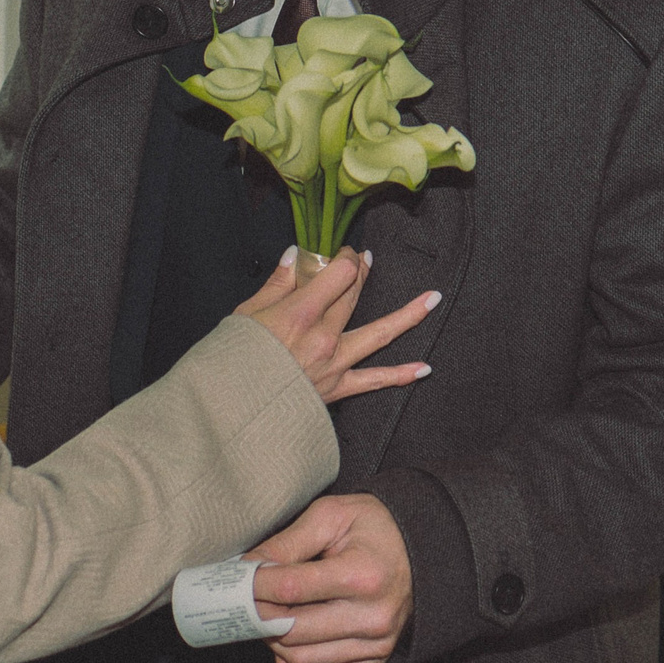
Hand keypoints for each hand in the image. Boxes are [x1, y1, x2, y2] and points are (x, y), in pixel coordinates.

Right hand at [238, 248, 440, 403]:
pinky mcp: (337, 388)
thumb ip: (276, 284)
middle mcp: (323, 337)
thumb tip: (294, 256)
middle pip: (355, 296)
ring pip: (379, 334)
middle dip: (362, 273)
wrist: (231, 409)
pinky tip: (424, 368)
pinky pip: (375, 381)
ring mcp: (334, 363)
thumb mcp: (245, 314)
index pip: (339, 274)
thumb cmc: (231, 361)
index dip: (345, 258)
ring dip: (409, 315)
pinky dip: (401, 375)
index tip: (342, 253)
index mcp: (299, 314)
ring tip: (432, 299)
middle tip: (367, 261)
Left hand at [248, 494, 412, 662]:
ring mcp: (375, 644)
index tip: (236, 578)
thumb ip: (286, 543)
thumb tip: (246, 568)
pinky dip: (291, 662)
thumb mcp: (331, 516)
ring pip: (299, 660)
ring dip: (271, 641)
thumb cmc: (374, 528)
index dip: (254, 586)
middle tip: (244, 599)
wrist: (422, 551)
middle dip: (258, 615)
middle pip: (292, 631)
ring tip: (266, 615)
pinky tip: (286, 636)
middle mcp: (373, 617)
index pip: (291, 590)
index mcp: (364, 576)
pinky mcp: (373, 660)